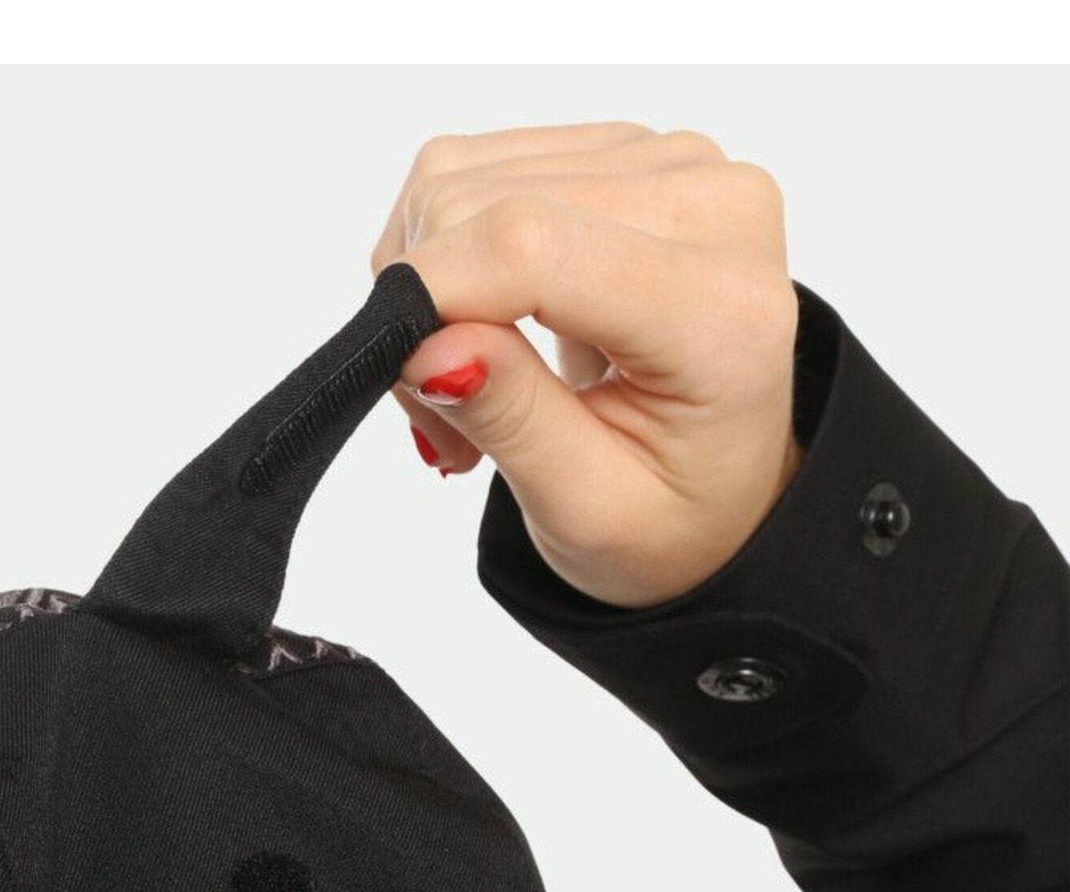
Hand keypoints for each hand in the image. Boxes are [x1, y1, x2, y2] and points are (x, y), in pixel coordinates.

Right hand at [373, 123, 805, 609]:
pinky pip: (476, 169)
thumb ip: (512, 422)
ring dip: (432, 285)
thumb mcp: (587, 511)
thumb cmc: (668, 509)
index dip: (433, 295)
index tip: (399, 374)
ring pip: (463, 179)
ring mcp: (671, 161)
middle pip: (486, 205)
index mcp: (721, 311)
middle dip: (427, 312)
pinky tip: (491, 323)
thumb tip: (425, 344)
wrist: (726, 482)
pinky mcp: (625, 147)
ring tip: (475, 380)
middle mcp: (712, 207)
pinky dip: (450, 252)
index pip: (534, 247)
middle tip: (448, 422)